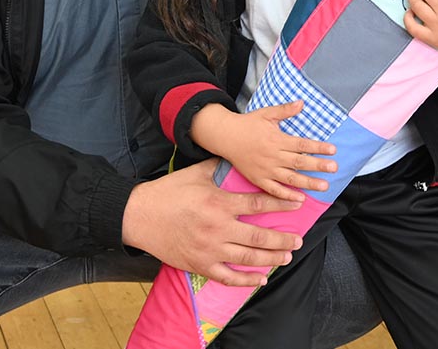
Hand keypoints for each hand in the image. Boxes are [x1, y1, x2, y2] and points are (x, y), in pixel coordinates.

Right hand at [121, 159, 303, 286]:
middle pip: (258, 237)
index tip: (297, 204)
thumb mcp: (195, 173)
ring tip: (286, 256)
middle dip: (282, 239)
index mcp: (219, 203)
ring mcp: (210, 249)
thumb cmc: (167, 193)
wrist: (139, 216)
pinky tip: (261, 279)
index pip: (258, 204)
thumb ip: (218, 166)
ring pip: (248, 258)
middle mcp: (218, 228)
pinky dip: (246, 280)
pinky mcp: (200, 264)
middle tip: (298, 239)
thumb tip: (234, 157)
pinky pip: (228, 276)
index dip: (280, 204)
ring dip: (271, 258)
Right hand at [190, 101, 336, 200]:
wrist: (226, 136)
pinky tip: (300, 199)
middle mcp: (273, 156)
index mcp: (277, 139)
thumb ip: (285, 110)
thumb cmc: (248, 124)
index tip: (333, 150)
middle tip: (334, 168)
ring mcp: (266, 169)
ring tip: (324, 186)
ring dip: (308, 183)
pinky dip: (286, 195)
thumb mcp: (267, 113)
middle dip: (318, 166)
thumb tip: (302, 103)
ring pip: (290, 178)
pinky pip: (274, 190)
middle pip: (299, 162)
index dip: (318, 148)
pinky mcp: (258, 179)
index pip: (302, 145)